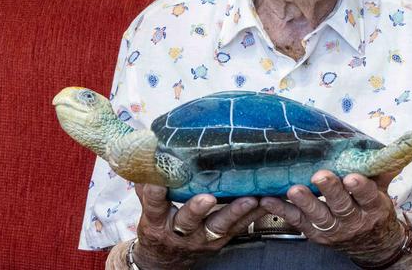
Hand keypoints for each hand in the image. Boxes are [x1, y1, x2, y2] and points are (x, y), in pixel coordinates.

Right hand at [132, 184, 266, 268]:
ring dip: (235, 212)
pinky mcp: (220, 239)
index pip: (154, 206)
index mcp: (157, 222)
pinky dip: (253, 214)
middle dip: (197, 209)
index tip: (157, 182)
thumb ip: (147, 183)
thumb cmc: (158, 226)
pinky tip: (265, 201)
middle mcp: (179, 232)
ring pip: (220, 226)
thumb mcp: (146, 208)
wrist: (166, 258)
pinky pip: (239, 227)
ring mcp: (202, 238)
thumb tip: (147, 153)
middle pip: (188, 221)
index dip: (155, 194)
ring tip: (249, 199)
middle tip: (207, 198)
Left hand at [260, 170, 403, 264]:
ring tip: (294, 189)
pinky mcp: (315, 233)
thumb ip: (384, 168)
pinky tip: (269, 200)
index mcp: (373, 206)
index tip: (351, 177)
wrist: (372, 244)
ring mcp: (333, 229)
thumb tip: (399, 146)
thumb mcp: (384, 189)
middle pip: (341, 206)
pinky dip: (282, 211)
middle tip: (320, 176)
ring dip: (305, 202)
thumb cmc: (372, 207)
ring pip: (318, 216)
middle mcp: (353, 220)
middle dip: (330, 191)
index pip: (368, 196)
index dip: (360, 187)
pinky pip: (297, 221)